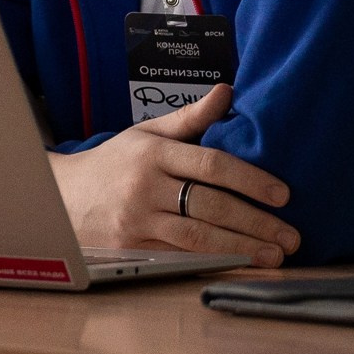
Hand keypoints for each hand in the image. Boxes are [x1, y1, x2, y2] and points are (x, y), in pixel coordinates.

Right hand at [47, 85, 298, 266]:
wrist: (62, 197)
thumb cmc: (113, 163)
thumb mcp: (146, 132)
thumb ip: (190, 117)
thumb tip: (228, 91)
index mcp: (153, 153)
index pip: (210, 164)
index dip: (250, 179)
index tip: (283, 194)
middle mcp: (145, 187)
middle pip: (210, 205)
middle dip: (255, 222)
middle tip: (291, 234)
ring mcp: (138, 220)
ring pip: (198, 236)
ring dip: (242, 247)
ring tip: (275, 254)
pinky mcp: (134, 248)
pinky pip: (181, 255)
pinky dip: (214, 259)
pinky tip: (241, 262)